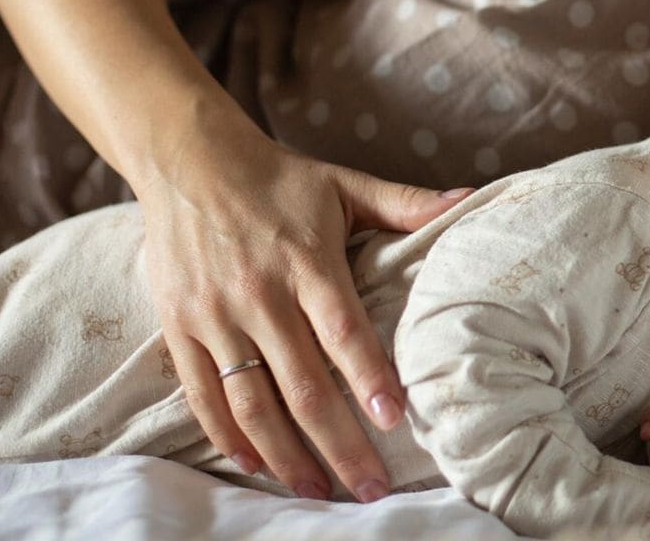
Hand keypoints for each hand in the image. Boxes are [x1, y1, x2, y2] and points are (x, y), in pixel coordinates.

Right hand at [139, 124, 470, 501]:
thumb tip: (470, 199)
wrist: (190, 159)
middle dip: (339, 443)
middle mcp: (259, 292)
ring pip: (252, 401)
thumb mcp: (345, 184)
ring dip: (286, 454)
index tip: (395, 418)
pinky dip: (228, 435)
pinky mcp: (179, 326)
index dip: (369, 376)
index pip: (342, 329)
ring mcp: (214, 314)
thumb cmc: (281, 178)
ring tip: (318, 491)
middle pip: (303, 384)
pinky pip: (202, 393)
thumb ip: (406, 204)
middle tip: (371, 487)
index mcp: (306, 260)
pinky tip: (257, 463)